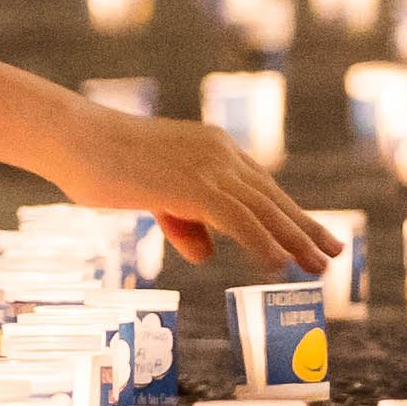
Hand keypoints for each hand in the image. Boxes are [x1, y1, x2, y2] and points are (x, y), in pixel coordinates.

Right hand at [46, 106, 336, 277]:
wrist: (74, 138)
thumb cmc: (101, 162)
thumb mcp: (149, 194)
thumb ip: (182, 219)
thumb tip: (207, 253)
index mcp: (210, 146)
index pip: (260, 183)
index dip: (288, 211)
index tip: (313, 233)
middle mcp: (218, 151)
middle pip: (271, 195)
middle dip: (303, 226)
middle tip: (332, 252)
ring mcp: (207, 167)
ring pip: (263, 209)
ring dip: (294, 240)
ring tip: (317, 267)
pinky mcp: (193, 185)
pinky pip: (239, 220)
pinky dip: (262, 244)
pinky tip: (278, 266)